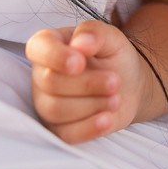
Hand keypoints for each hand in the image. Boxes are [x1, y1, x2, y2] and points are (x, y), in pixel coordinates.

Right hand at [25, 20, 152, 143]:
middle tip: (115, 81)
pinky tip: (107, 119)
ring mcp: (46, 103)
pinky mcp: (57, 128)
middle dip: (87, 84)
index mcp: (49, 45)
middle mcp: (41, 74)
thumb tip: (80, 43)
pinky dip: (88, 128)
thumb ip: (94, 32)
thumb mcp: (111, 37)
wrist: (128, 84)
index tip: (80, 63)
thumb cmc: (112, 56)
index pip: (38, 48)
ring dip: (91, 105)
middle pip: (50, 83)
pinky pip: (63, 135)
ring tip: (116, 98)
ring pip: (54, 110)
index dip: (56, 56)